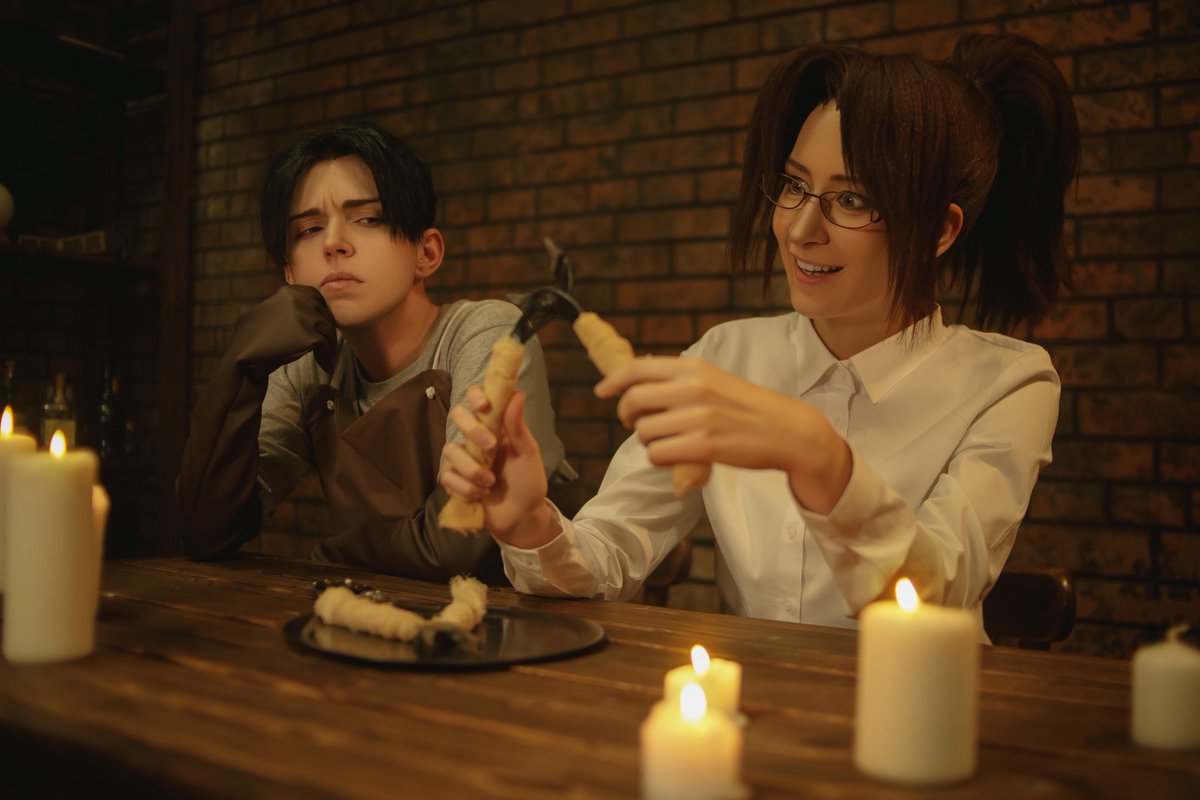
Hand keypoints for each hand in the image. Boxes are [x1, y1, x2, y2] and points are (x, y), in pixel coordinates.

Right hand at [230, 285, 336, 380]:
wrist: (244, 355)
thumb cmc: (252, 336)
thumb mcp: (265, 310)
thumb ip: (284, 305)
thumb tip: (302, 304)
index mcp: (290, 291)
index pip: (317, 298)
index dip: (323, 312)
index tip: (322, 326)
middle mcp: (300, 300)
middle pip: (326, 315)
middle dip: (327, 330)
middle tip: (326, 345)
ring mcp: (306, 317)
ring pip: (328, 331)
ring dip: (329, 346)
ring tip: (327, 357)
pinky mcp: (311, 336)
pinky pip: (327, 346)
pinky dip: (327, 357)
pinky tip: (324, 365)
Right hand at [440, 387, 559, 547]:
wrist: (522, 517)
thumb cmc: (528, 481)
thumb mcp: (528, 453)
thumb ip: (518, 426)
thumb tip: (517, 393)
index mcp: (496, 426)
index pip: (478, 398)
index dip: (476, 395)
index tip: (484, 406)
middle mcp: (476, 438)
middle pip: (457, 416)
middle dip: (472, 431)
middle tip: (491, 447)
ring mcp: (463, 458)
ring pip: (450, 450)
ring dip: (472, 468)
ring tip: (490, 483)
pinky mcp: (455, 480)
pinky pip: (447, 476)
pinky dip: (465, 488)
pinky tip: (480, 495)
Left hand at [595, 356, 852, 513]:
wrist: (787, 431)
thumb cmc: (748, 407)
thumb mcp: (715, 380)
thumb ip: (680, 378)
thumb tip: (639, 378)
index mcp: (695, 368)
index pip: (638, 368)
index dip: (614, 381)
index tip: (602, 391)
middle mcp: (694, 389)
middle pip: (633, 401)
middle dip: (628, 416)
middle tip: (639, 424)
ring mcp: (699, 418)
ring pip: (643, 433)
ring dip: (649, 441)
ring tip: (668, 441)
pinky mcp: (704, 447)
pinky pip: (658, 454)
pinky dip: (660, 458)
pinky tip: (675, 455)